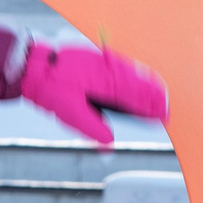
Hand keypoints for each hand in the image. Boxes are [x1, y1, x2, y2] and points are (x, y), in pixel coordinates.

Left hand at [18, 42, 166, 147]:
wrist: (36, 66)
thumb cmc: (51, 88)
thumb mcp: (70, 113)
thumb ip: (93, 128)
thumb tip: (110, 144)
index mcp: (108, 83)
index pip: (137, 97)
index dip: (152, 109)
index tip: (163, 118)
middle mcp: (111, 69)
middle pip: (141, 84)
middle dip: (154, 98)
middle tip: (166, 111)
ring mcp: (106, 61)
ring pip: (134, 74)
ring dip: (147, 86)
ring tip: (160, 97)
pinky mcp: (100, 58)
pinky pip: (124, 67)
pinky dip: (135, 76)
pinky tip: (139, 79)